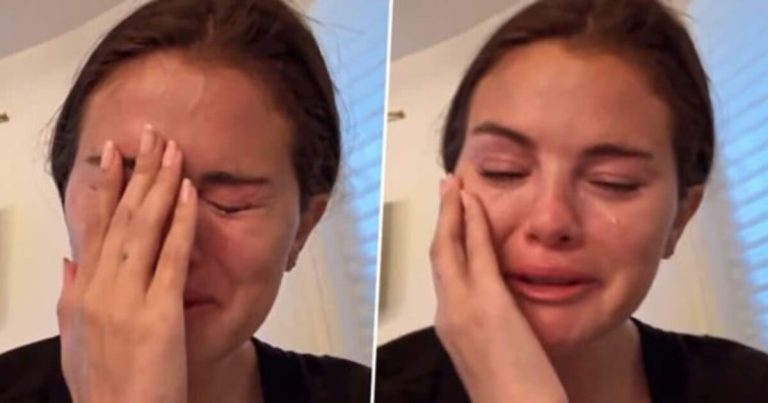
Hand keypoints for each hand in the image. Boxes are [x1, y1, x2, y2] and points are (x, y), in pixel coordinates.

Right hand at [57, 130, 197, 402]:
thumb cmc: (102, 386)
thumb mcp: (74, 339)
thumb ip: (71, 295)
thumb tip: (68, 258)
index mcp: (82, 291)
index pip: (94, 226)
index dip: (104, 186)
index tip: (111, 153)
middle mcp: (98, 288)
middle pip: (120, 217)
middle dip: (136, 172)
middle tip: (149, 134)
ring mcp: (126, 298)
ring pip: (143, 228)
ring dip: (159, 184)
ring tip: (171, 149)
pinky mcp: (157, 312)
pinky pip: (171, 256)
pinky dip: (180, 221)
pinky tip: (189, 192)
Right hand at [430, 175, 567, 402]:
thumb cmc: (513, 398)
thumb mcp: (492, 361)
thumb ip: (489, 332)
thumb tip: (499, 319)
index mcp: (452, 327)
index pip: (445, 273)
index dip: (445, 240)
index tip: (451, 216)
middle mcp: (449, 313)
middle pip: (439, 253)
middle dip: (442, 217)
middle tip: (447, 187)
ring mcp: (464, 308)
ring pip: (449, 248)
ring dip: (453, 212)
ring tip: (455, 186)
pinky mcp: (487, 304)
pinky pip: (476, 252)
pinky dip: (472, 222)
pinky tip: (474, 200)